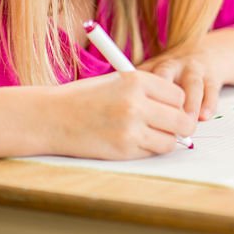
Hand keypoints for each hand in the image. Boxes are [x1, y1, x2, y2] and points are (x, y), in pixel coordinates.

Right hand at [50, 71, 194, 159]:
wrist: (51, 117)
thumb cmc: (86, 97)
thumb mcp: (119, 81)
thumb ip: (150, 92)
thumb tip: (181, 108)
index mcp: (136, 81)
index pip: (179, 96)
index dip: (177, 103)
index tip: (170, 108)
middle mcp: (136, 104)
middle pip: (182, 120)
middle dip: (181, 125)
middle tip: (174, 126)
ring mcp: (130, 129)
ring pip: (170, 141)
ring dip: (165, 139)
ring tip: (150, 133)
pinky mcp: (123, 150)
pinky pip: (151, 152)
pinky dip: (148, 149)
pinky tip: (133, 140)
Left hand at [137, 29, 233, 121]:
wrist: (205, 53)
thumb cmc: (173, 72)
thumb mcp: (152, 74)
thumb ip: (137, 91)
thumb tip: (114, 118)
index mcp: (153, 66)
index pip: (141, 76)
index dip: (136, 92)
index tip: (131, 110)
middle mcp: (173, 65)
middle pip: (165, 75)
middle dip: (163, 96)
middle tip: (161, 116)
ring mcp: (193, 69)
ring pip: (192, 83)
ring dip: (190, 103)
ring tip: (188, 121)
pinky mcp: (212, 76)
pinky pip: (211, 89)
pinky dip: (209, 103)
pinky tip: (205, 116)